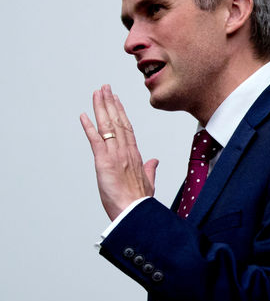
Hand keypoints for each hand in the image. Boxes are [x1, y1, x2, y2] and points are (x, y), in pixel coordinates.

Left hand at [80, 84, 157, 219]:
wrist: (136, 213)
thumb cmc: (140, 202)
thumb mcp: (148, 183)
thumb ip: (151, 170)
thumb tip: (155, 161)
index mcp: (136, 157)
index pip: (128, 129)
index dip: (121, 113)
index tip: (117, 100)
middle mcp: (126, 152)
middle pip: (118, 122)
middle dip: (111, 103)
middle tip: (105, 88)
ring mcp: (115, 156)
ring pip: (108, 126)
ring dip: (101, 108)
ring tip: (97, 93)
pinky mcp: (104, 162)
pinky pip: (95, 141)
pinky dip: (89, 127)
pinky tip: (84, 115)